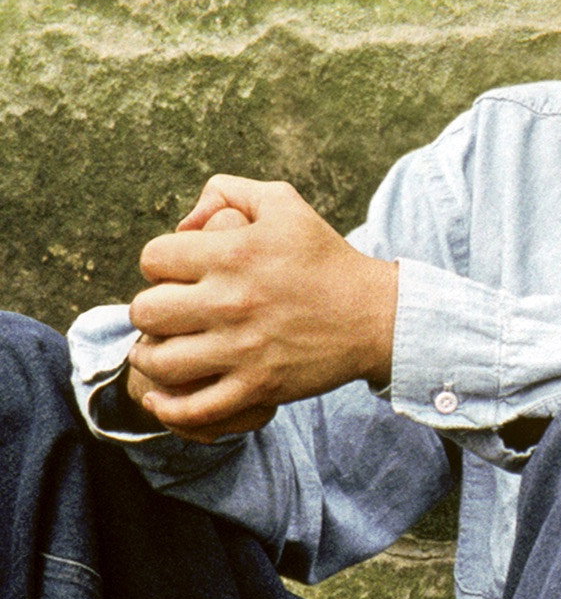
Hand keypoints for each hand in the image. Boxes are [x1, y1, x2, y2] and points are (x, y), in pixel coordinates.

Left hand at [124, 175, 398, 439]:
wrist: (376, 316)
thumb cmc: (325, 258)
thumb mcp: (284, 204)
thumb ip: (228, 191)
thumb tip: (185, 221)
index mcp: (235, 252)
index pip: (153, 259)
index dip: (158, 265)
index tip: (177, 274)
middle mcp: (233, 301)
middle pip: (147, 311)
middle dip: (150, 311)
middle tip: (168, 314)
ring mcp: (243, 349)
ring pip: (160, 361)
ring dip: (151, 356)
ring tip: (161, 351)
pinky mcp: (257, 386)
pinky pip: (194, 408)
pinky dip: (169, 407)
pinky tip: (163, 397)